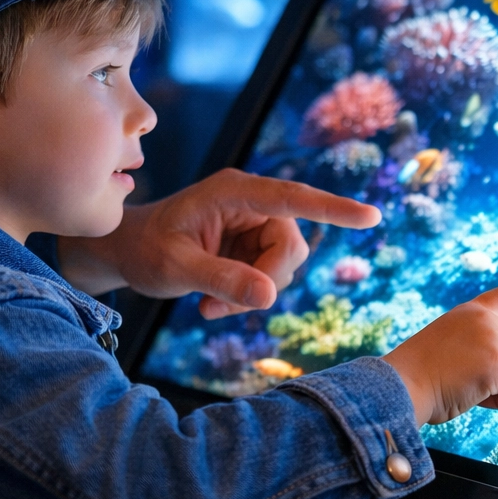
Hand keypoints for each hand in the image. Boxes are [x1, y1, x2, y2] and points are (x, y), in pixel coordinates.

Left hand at [59, 168, 380, 317]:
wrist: (126, 252)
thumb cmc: (145, 250)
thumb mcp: (176, 268)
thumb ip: (222, 279)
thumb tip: (269, 296)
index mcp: (234, 191)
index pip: (293, 198)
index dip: (333, 208)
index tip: (371, 217)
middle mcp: (251, 202)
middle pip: (290, 245)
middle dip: (266, 281)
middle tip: (222, 307)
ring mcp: (254, 223)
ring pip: (285, 265)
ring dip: (255, 292)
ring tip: (211, 305)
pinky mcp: (252, 244)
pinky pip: (271, 275)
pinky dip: (248, 295)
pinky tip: (214, 303)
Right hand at [384, 267, 497, 425]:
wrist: (400, 386)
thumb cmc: (420, 375)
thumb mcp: (451, 344)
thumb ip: (480, 344)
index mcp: (472, 313)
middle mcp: (487, 321)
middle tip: (474, 378)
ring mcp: (493, 341)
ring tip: (467, 387)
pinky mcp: (497, 365)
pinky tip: (473, 397)